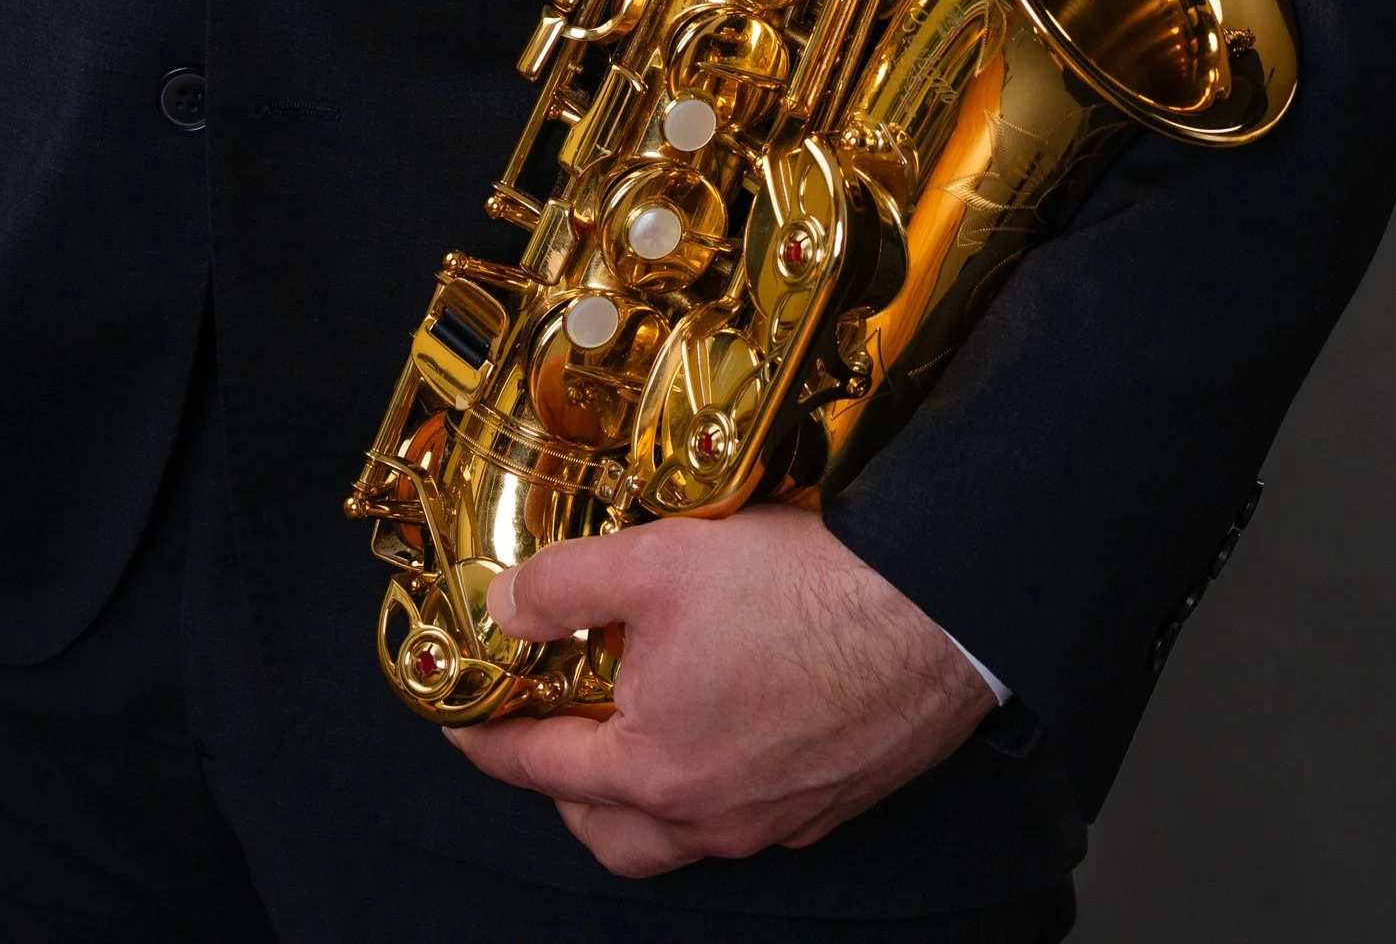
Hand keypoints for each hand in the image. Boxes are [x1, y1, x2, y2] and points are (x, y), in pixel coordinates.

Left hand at [448, 505, 993, 876]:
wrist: (931, 612)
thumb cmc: (802, 592)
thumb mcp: (656, 560)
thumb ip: (565, 585)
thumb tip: (508, 605)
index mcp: (655, 771)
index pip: (542, 769)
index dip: (489, 743)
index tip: (464, 729)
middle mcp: (713, 816)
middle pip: (612, 834)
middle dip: (568, 792)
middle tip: (552, 730)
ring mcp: (776, 817)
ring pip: (683, 833)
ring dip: (644, 794)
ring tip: (638, 726)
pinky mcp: (830, 800)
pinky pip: (749, 814)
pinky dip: (716, 781)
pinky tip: (725, 721)